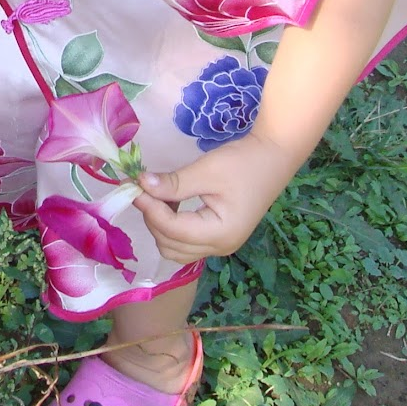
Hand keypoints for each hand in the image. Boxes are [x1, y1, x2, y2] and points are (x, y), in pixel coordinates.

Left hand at [132, 132, 298, 264]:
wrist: (273, 156)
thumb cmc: (243, 162)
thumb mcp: (206, 171)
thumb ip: (173, 183)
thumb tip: (140, 185)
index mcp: (220, 234)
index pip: (171, 229)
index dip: (148, 208)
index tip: (133, 185)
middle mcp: (220, 247)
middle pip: (170, 245)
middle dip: (152, 218)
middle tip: (144, 188)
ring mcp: (220, 245)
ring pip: (175, 248)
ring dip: (160, 224)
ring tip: (158, 194)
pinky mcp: (218, 237)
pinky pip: (185, 241)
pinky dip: (171, 225)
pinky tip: (170, 201)